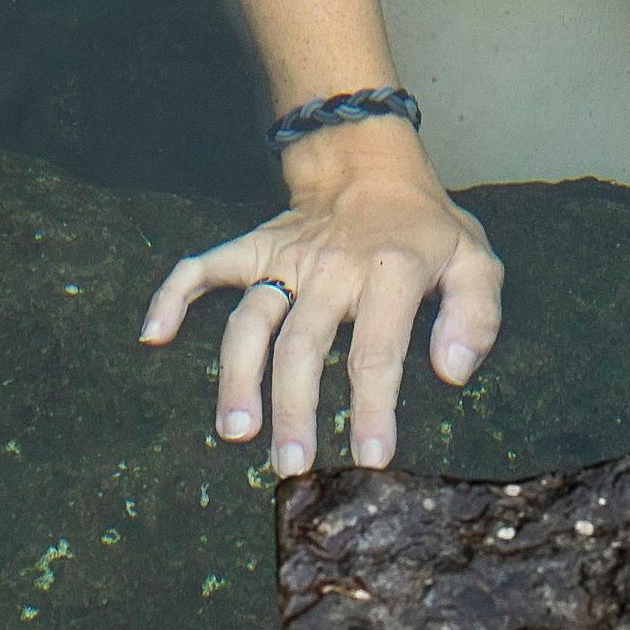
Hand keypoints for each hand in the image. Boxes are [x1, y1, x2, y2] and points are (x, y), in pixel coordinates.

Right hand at [138, 118, 502, 474]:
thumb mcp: (475, 260)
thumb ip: (475, 317)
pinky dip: (174, 295)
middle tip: (290, 466)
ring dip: (237, 375)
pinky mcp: (254, 248)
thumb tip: (450, 373)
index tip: (369, 459)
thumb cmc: (426, 228)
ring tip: (235, 430)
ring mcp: (287, 257)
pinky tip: (154, 334)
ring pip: (251, 319)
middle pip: (304, 344)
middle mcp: (332, 267)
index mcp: (390, 271)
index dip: (372, 409)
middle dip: (295, 408)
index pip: (378, 351)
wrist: (373, 163)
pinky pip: (204, 267)